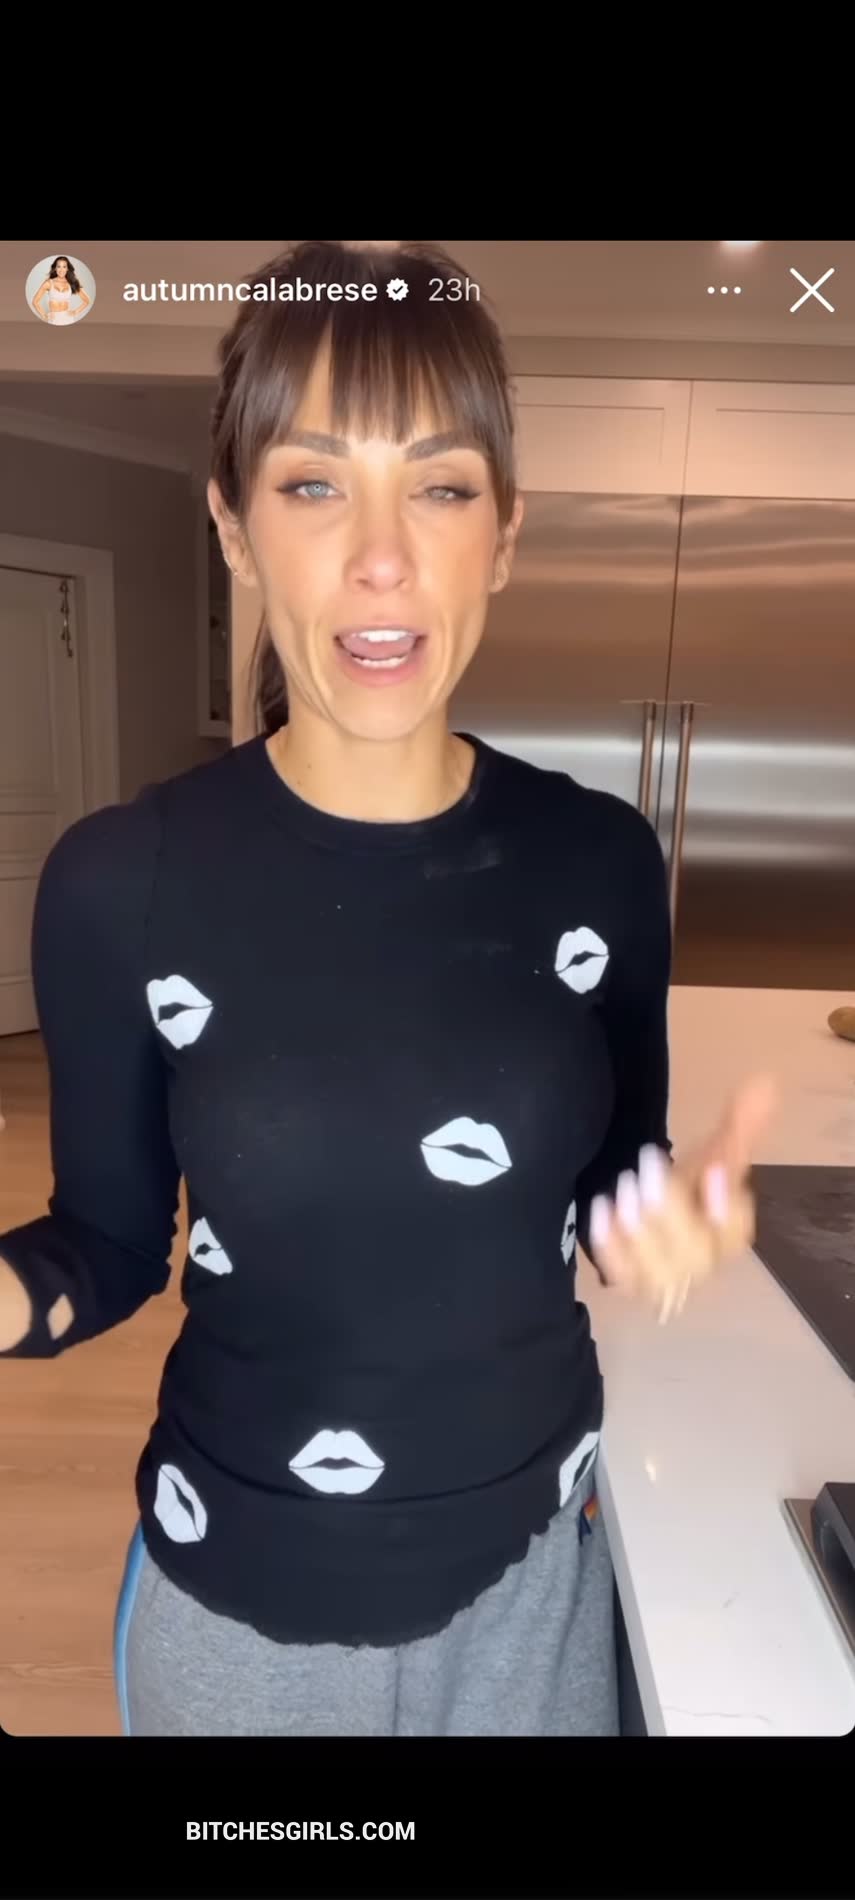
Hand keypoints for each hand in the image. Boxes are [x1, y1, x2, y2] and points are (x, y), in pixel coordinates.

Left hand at [587, 1073, 779, 1322]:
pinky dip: (610, 1246)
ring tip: (623, 1186)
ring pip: (659, 1270)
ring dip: (639, 1229)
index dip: (727, 1207)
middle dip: (670, 1208)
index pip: (737, 1231)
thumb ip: (739, 1123)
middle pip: (695, 1251)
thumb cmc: (691, 1185)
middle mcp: (702, 1262)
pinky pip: (621, 1275)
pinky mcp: (631, 1280)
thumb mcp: (713, 1152)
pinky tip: (602, 1209)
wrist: (653, 1213)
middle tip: (647, 1164)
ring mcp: (666, 1276)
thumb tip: (763, 1083)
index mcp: (728, 1232)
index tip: (714, 1171)